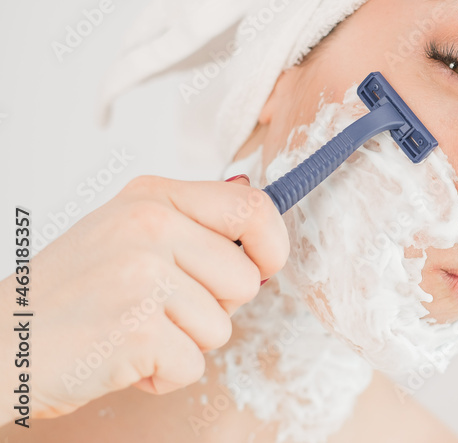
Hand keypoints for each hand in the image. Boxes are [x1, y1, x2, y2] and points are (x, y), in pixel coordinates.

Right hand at [1, 175, 287, 422]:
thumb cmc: (67, 295)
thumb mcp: (125, 232)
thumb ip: (190, 220)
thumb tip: (257, 198)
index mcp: (151, 198)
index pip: (251, 206)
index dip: (273, 243)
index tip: (265, 265)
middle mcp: (149, 227)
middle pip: (245, 279)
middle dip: (214, 308)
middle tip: (159, 308)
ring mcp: (142, 276)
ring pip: (221, 327)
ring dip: (184, 344)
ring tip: (132, 330)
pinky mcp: (136, 328)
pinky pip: (193, 365)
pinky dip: (162, 376)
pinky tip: (122, 357)